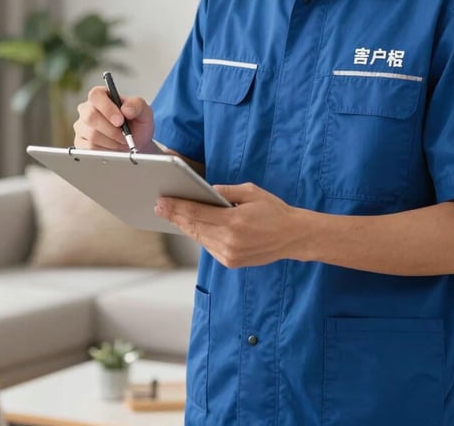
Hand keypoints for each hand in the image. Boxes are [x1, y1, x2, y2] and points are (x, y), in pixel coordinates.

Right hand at [73, 86, 155, 151]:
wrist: (135, 143)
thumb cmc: (137, 124)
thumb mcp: (144, 111)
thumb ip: (137, 105)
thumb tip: (126, 109)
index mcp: (101, 96)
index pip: (95, 95)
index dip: (107, 108)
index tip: (120, 120)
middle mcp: (87, 109)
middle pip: (90, 117)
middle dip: (111, 130)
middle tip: (125, 136)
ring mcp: (82, 126)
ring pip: (91, 135)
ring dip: (111, 142)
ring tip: (122, 142)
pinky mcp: (80, 142)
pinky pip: (89, 149)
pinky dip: (106, 151)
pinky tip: (114, 149)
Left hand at [155, 183, 305, 267]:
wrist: (293, 237)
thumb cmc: (274, 211)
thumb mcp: (251, 192)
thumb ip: (226, 191)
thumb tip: (205, 191)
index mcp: (234, 222)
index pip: (196, 213)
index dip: (176, 207)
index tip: (162, 201)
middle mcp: (229, 242)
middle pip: (193, 227)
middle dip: (175, 216)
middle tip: (160, 206)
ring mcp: (230, 255)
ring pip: (199, 238)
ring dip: (184, 226)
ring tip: (171, 214)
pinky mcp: (231, 261)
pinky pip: (208, 246)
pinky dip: (199, 235)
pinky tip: (191, 226)